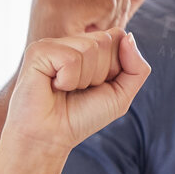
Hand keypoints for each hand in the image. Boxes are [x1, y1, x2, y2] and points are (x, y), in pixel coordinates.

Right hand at [1, 30, 151, 156]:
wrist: (50, 137)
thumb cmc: (82, 116)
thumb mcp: (121, 94)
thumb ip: (137, 67)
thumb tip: (128, 36)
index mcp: (89, 46)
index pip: (120, 36)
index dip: (117, 67)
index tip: (99, 85)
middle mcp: (71, 41)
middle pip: (107, 40)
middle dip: (102, 73)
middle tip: (80, 89)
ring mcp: (53, 44)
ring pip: (90, 47)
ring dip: (85, 78)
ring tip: (66, 89)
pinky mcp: (37, 51)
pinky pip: (70, 58)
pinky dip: (68, 80)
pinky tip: (54, 86)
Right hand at [29, 0, 162, 42]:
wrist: (58, 72)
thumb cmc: (86, 35)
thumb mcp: (119, 3)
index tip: (97, 10)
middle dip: (120, 3)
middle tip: (94, 22)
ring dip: (112, 15)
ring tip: (88, 27)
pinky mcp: (56, 3)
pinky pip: (108, 3)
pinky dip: (106, 22)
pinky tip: (85, 32)